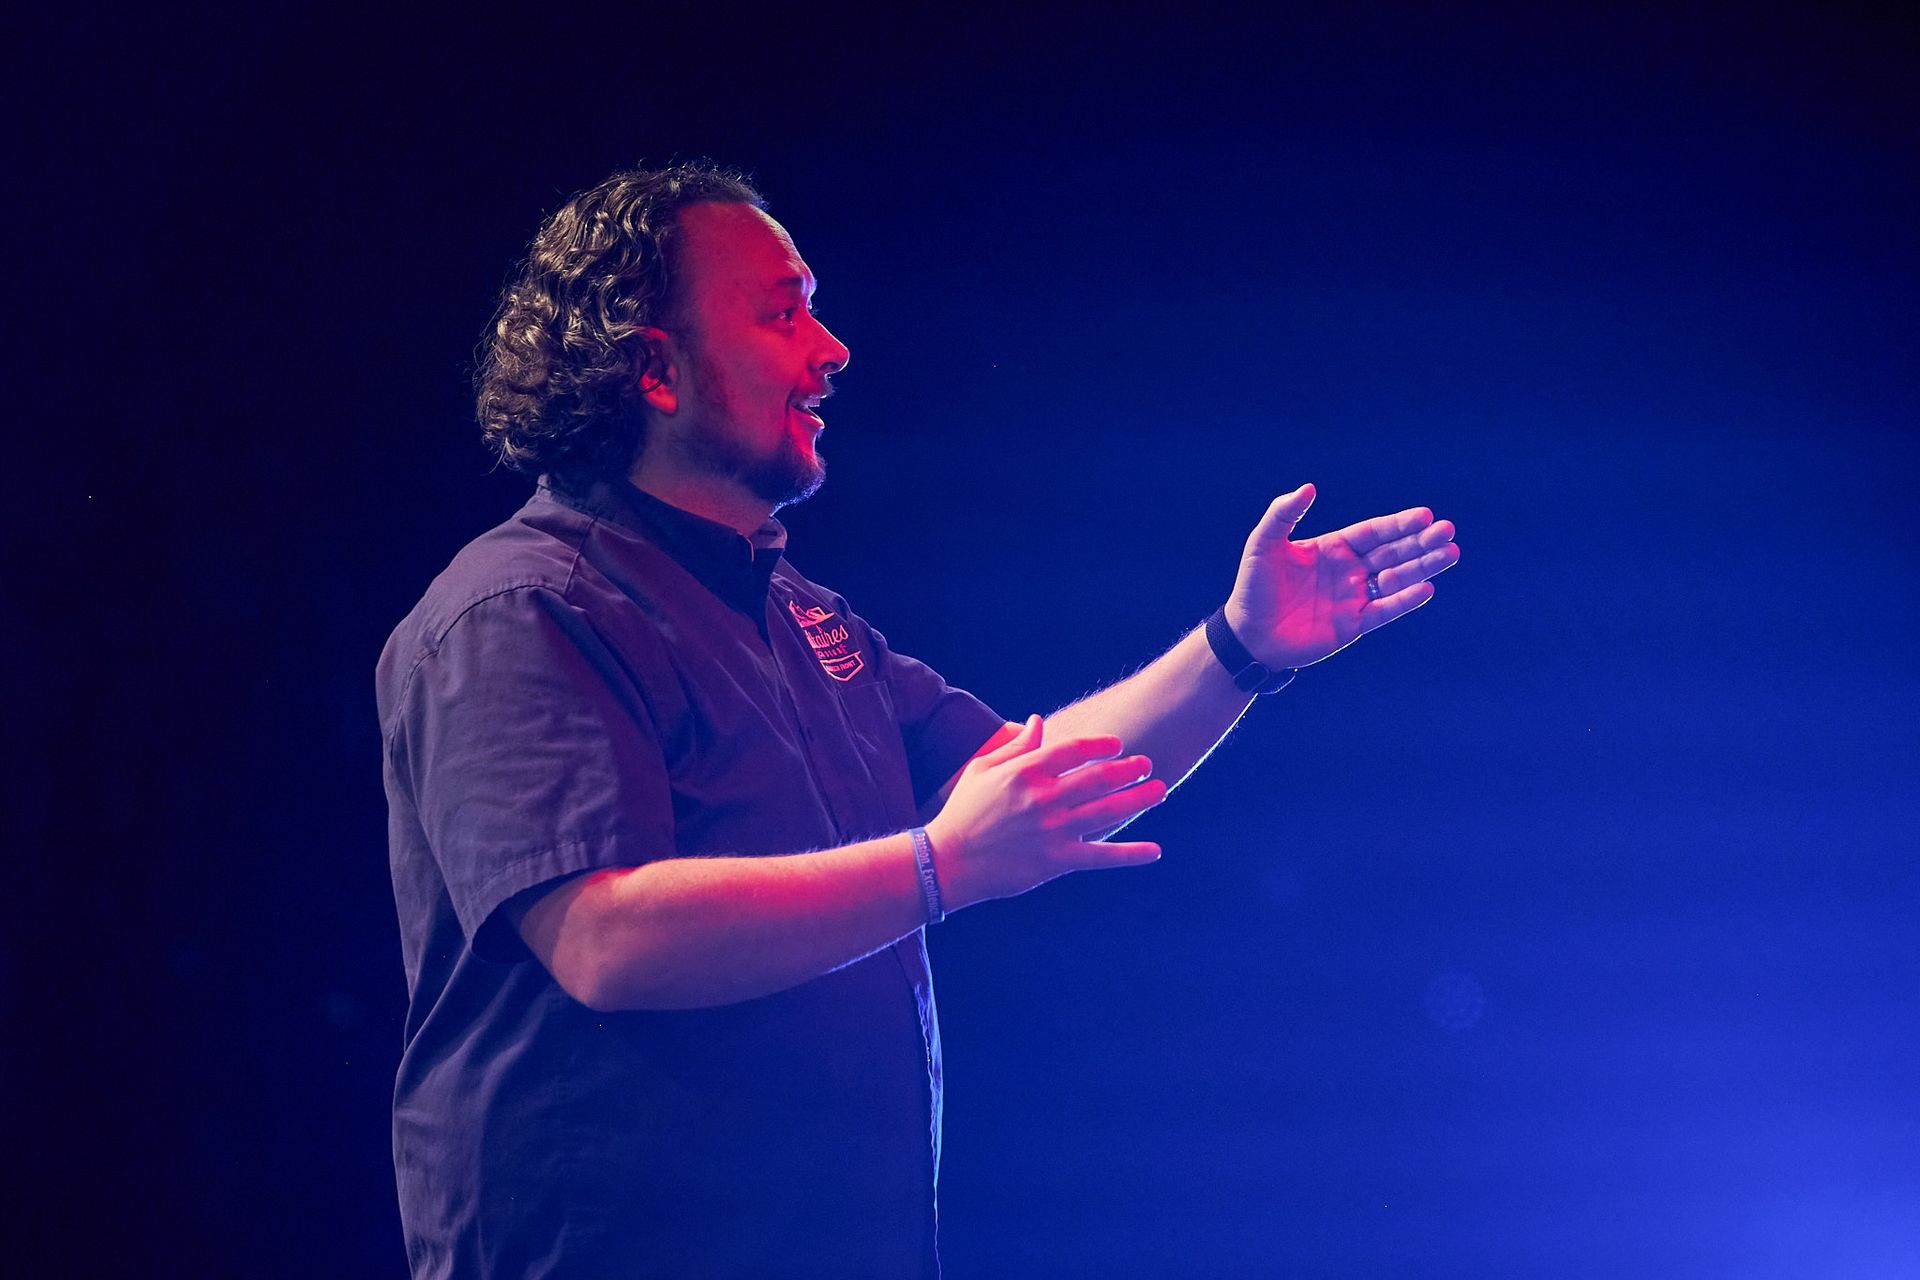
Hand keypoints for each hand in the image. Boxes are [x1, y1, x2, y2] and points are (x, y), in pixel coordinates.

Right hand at [923, 715, 1164, 911]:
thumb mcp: (983, 770)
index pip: (1073, 750)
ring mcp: (1052, 830)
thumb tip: (1039, 720)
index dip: (1100, 745)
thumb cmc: (964, 811)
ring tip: (1160, 791)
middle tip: (1148, 764)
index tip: (1117, 744)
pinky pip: (1101, 856)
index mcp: (1025, 772)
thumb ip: (1016, 746)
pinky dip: (1130, 854)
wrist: (947, 862)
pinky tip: (1154, 851)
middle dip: (1129, 769)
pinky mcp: (1056, 860)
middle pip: (1098, 778)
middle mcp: (1043, 798)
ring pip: (1107, 811)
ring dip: (1139, 800)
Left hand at [1226, 483, 1458, 669]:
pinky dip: (1405, 600)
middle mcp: (1349, 571)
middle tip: (1448, 531)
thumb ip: (1284, 514)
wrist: (1247, 635)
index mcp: (1333, 548)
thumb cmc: (1252, 587)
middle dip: (1421, 542)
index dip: (1400, 524)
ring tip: (1451, 553)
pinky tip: (1427, 588)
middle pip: (1393, 552)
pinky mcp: (1353, 626)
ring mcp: (1354, 598)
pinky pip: (1385, 611)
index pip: (1374, 532)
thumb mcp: (1264, 544)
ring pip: (1396, 579)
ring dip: (1423, 567)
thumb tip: (1309, 487)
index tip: (1426, 515)